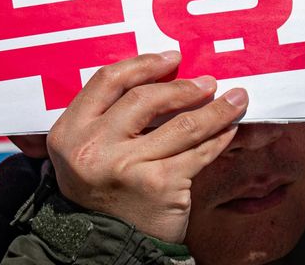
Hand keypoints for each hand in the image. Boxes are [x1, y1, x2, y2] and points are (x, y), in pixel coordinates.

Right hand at [11, 51, 248, 242]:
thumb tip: (162, 75)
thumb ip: (108, 115)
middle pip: (145, 98)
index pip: (108, 81)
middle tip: (208, 82)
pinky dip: (219, 138)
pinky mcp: (160, 185)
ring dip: (216, 109)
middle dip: (183, 86)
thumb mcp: (87, 151)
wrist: (107, 247)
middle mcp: (93, 147)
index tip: (172, 57)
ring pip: (182, 124)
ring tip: (235, 99)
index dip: (143, 63)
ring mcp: (128, 166)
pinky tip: (231, 130)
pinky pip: (199, 153)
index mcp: (69, 132)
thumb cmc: (103, 191)